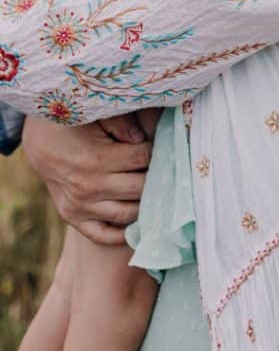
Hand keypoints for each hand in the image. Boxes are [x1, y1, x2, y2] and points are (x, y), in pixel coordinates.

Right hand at [21, 115, 153, 244]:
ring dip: (146, 205)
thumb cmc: (71, 123)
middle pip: (140, 188)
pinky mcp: (72, 217)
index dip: (158, 150)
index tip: (165, 146)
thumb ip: (120, 123)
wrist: (38, 140)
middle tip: (168, 170)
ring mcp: (80, 206)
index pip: (143, 158)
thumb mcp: (92, 116)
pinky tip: (138, 223)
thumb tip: (143, 138)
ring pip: (127, 214)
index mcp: (97, 159)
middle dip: (157, 177)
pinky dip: (123, 234)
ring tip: (158, 193)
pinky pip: (103, 235)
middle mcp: (89, 187)